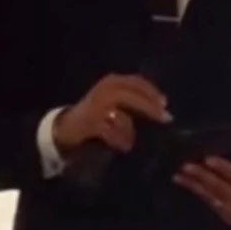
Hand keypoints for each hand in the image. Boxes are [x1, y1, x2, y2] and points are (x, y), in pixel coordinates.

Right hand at [52, 74, 170, 157]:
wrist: (65, 127)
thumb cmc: (95, 115)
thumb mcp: (114, 101)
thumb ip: (132, 101)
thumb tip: (160, 109)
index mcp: (111, 81)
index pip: (136, 82)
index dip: (152, 92)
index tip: (165, 104)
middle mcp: (104, 90)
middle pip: (132, 96)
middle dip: (150, 107)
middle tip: (165, 119)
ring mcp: (96, 106)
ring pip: (122, 116)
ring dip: (130, 130)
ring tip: (133, 141)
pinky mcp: (90, 123)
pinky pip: (111, 132)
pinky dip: (119, 140)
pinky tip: (124, 147)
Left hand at [174, 148, 230, 229]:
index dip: (223, 169)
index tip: (208, 159)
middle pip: (221, 188)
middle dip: (202, 177)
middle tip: (186, 166)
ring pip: (212, 197)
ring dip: (194, 186)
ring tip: (179, 175)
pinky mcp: (228, 217)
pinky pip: (211, 204)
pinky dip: (199, 194)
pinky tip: (186, 184)